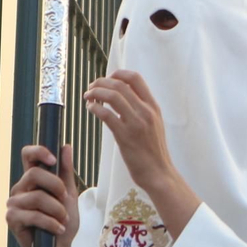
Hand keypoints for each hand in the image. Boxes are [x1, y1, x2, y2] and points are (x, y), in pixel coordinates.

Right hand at [6, 143, 79, 246]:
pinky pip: (33, 215)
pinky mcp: (11, 218)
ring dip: (57, 209)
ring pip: (37, 197)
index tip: (53, 159)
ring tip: (64, 220)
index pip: (27, 155)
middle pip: (34, 174)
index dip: (38, 152)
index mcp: (33, 178)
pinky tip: (59, 229)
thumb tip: (65, 146)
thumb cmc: (63, 220)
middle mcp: (20, 187)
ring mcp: (14, 203)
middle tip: (66, 199)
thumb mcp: (69, 194)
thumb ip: (66, 171)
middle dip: (56, 186)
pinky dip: (51, 222)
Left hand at [85, 71, 199, 237]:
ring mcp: (136, 123)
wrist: (159, 173)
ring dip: (96, 92)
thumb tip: (123, 100)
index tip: (107, 77)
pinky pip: (107, 115)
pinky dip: (95, 108)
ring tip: (87, 96)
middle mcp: (146, 111)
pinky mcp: (126, 136)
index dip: (118, 73)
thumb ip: (141, 111)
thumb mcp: (154, 125)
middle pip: (120, 85)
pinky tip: (90, 109)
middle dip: (101, 82)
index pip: (136, 78)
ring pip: (113, 96)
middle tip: (91, 87)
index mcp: (153, 107)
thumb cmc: (153, 152)